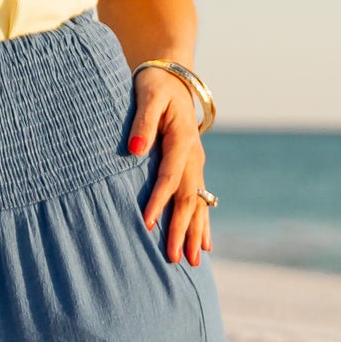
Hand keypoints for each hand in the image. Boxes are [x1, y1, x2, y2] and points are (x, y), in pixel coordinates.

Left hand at [128, 68, 211, 266]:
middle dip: (182, 230)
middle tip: (175, 258)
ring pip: (199, 205)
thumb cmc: (155, 86)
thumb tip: (134, 151)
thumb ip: (141, 122)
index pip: (170, 177)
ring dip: (197, 234)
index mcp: (182, 140)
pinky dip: (203, 225)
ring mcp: (197, 165)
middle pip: (189, 199)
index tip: (146, 225)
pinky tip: (206, 247)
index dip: (158, 201)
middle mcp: (194, 157)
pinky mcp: (194, 170)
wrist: (174, 79)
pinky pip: (201, 202)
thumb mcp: (147, 96)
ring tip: (194, 262)